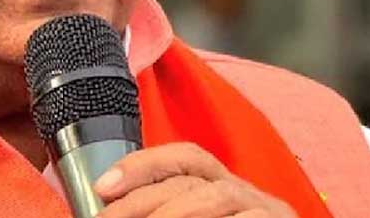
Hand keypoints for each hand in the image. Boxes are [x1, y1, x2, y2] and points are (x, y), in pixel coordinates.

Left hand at [93, 142, 297, 217]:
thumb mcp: (197, 215)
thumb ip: (166, 209)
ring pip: (215, 198)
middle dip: (141, 201)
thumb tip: (115, 209)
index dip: (141, 165)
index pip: (182, 158)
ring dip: (172, 214)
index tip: (102, 186)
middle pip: (189, 181)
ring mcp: (267, 210)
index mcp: (219, 185)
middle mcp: (244, 191)